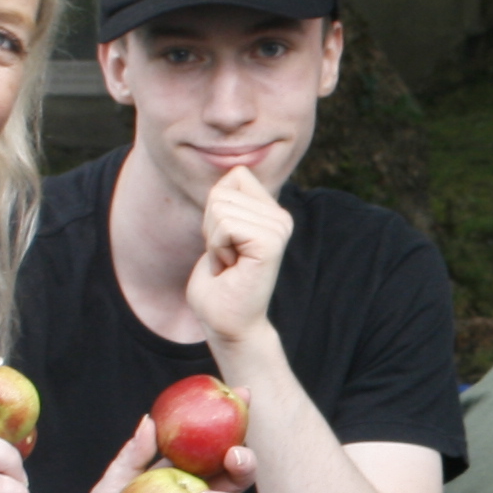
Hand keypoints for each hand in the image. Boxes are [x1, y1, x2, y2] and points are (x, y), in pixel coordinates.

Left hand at [186, 164, 293, 354]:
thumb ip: (226, 201)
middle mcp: (281, 217)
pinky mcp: (271, 242)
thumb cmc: (219, 285)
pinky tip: (231, 268)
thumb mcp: (218, 229)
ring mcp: (279, 228)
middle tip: (226, 258)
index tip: (225, 242)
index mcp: (272, 212)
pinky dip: (217, 248)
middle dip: (211, 227)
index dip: (215, 209)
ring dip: (214, 240)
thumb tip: (234, 168)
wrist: (228, 324)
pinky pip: (224, 225)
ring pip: (220, 208)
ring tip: (229, 265)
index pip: (234, 175)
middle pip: (222, 191)